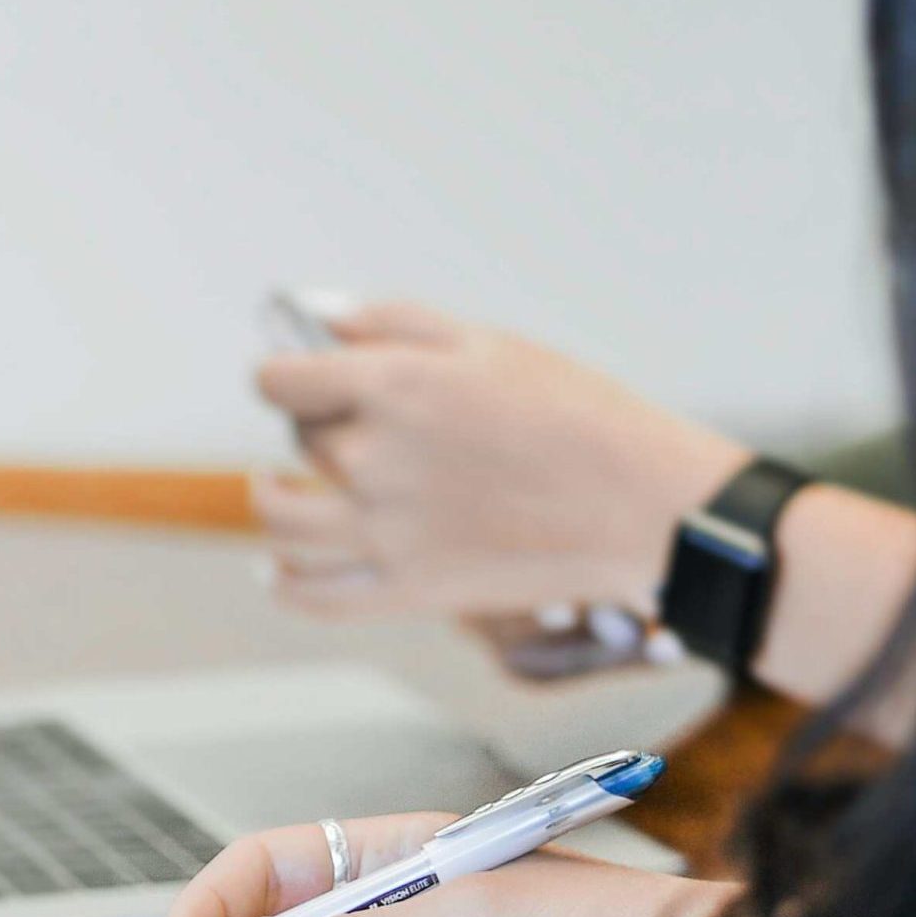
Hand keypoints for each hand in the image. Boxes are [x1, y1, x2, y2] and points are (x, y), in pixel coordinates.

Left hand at [251, 302, 749, 621]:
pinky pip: (313, 595)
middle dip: (317, 424)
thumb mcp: (487, 343)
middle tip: (357, 424)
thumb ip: (392, 324)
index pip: (280, 380)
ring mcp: (385, 532)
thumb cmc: (576, 415)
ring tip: (278, 490)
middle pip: (300, 439)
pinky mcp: (407, 590)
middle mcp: (374, 459)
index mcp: (392, 387)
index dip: (285, 373)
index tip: (297, 376)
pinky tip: (280, 565)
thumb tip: (318, 320)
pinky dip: (285, 582)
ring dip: (272, 500)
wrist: (642, 506)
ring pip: (282, 521)